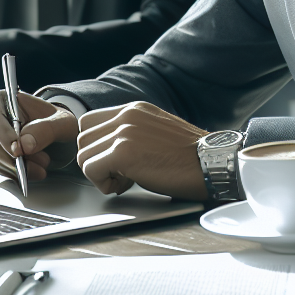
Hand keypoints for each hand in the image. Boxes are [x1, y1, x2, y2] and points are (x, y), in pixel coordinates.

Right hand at [0, 90, 78, 181]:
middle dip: (14, 157)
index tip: (19, 151)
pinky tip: (33, 171)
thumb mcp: (60, 120)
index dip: (3, 136)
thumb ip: (46, 128)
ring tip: (42, 166)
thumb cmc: (54, 120)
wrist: (54, 130)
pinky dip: (16, 173)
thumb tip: (25, 146)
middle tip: (42, 161)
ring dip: (17, 167)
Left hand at [76, 101, 207, 199]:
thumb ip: (132, 132)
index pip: (90, 122)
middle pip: (83, 138)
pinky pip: (90, 169)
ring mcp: (124, 132)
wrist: (211, 163)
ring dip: (99, 173)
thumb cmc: (189, 156)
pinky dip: (102, 183)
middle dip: (96, 160)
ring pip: (83, 154)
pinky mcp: (123, 152)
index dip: (97, 146)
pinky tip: (124, 185)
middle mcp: (127, 115)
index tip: (114, 162)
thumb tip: (109, 150)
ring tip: (124, 180)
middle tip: (119, 174)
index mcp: (134, 108)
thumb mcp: (156, 132)